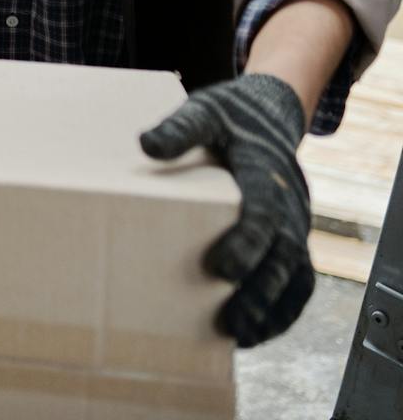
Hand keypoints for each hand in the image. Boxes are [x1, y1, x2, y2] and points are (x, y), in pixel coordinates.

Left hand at [140, 73, 312, 346]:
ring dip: (271, 308)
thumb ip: (180, 127)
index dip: (246, 242)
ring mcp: (295, 223)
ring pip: (294, 274)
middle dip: (258, 290)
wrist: (267, 113)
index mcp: (265, 172)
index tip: (222, 269)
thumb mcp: (203, 111)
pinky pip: (299, 280)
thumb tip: (146, 144)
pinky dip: (283, 310)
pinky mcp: (292, 238)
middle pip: (282, 254)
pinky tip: (254, 333)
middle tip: (231, 320)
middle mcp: (288, 203)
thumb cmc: (228, 117)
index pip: (262, 212)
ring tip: (239, 336)